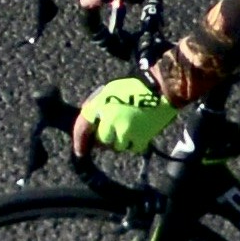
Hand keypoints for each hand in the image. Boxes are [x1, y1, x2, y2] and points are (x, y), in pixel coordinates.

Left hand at [74, 74, 189, 156]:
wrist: (160, 89)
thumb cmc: (134, 88)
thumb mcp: (109, 91)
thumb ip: (96, 107)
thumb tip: (89, 125)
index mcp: (100, 106)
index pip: (83, 127)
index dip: (79, 142)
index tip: (80, 152)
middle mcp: (110, 120)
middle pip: (101, 141)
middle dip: (105, 140)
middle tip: (114, 132)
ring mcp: (125, 131)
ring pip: (117, 146)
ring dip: (120, 141)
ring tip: (129, 128)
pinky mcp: (140, 138)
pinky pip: (132, 148)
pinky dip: (134, 143)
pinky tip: (139, 131)